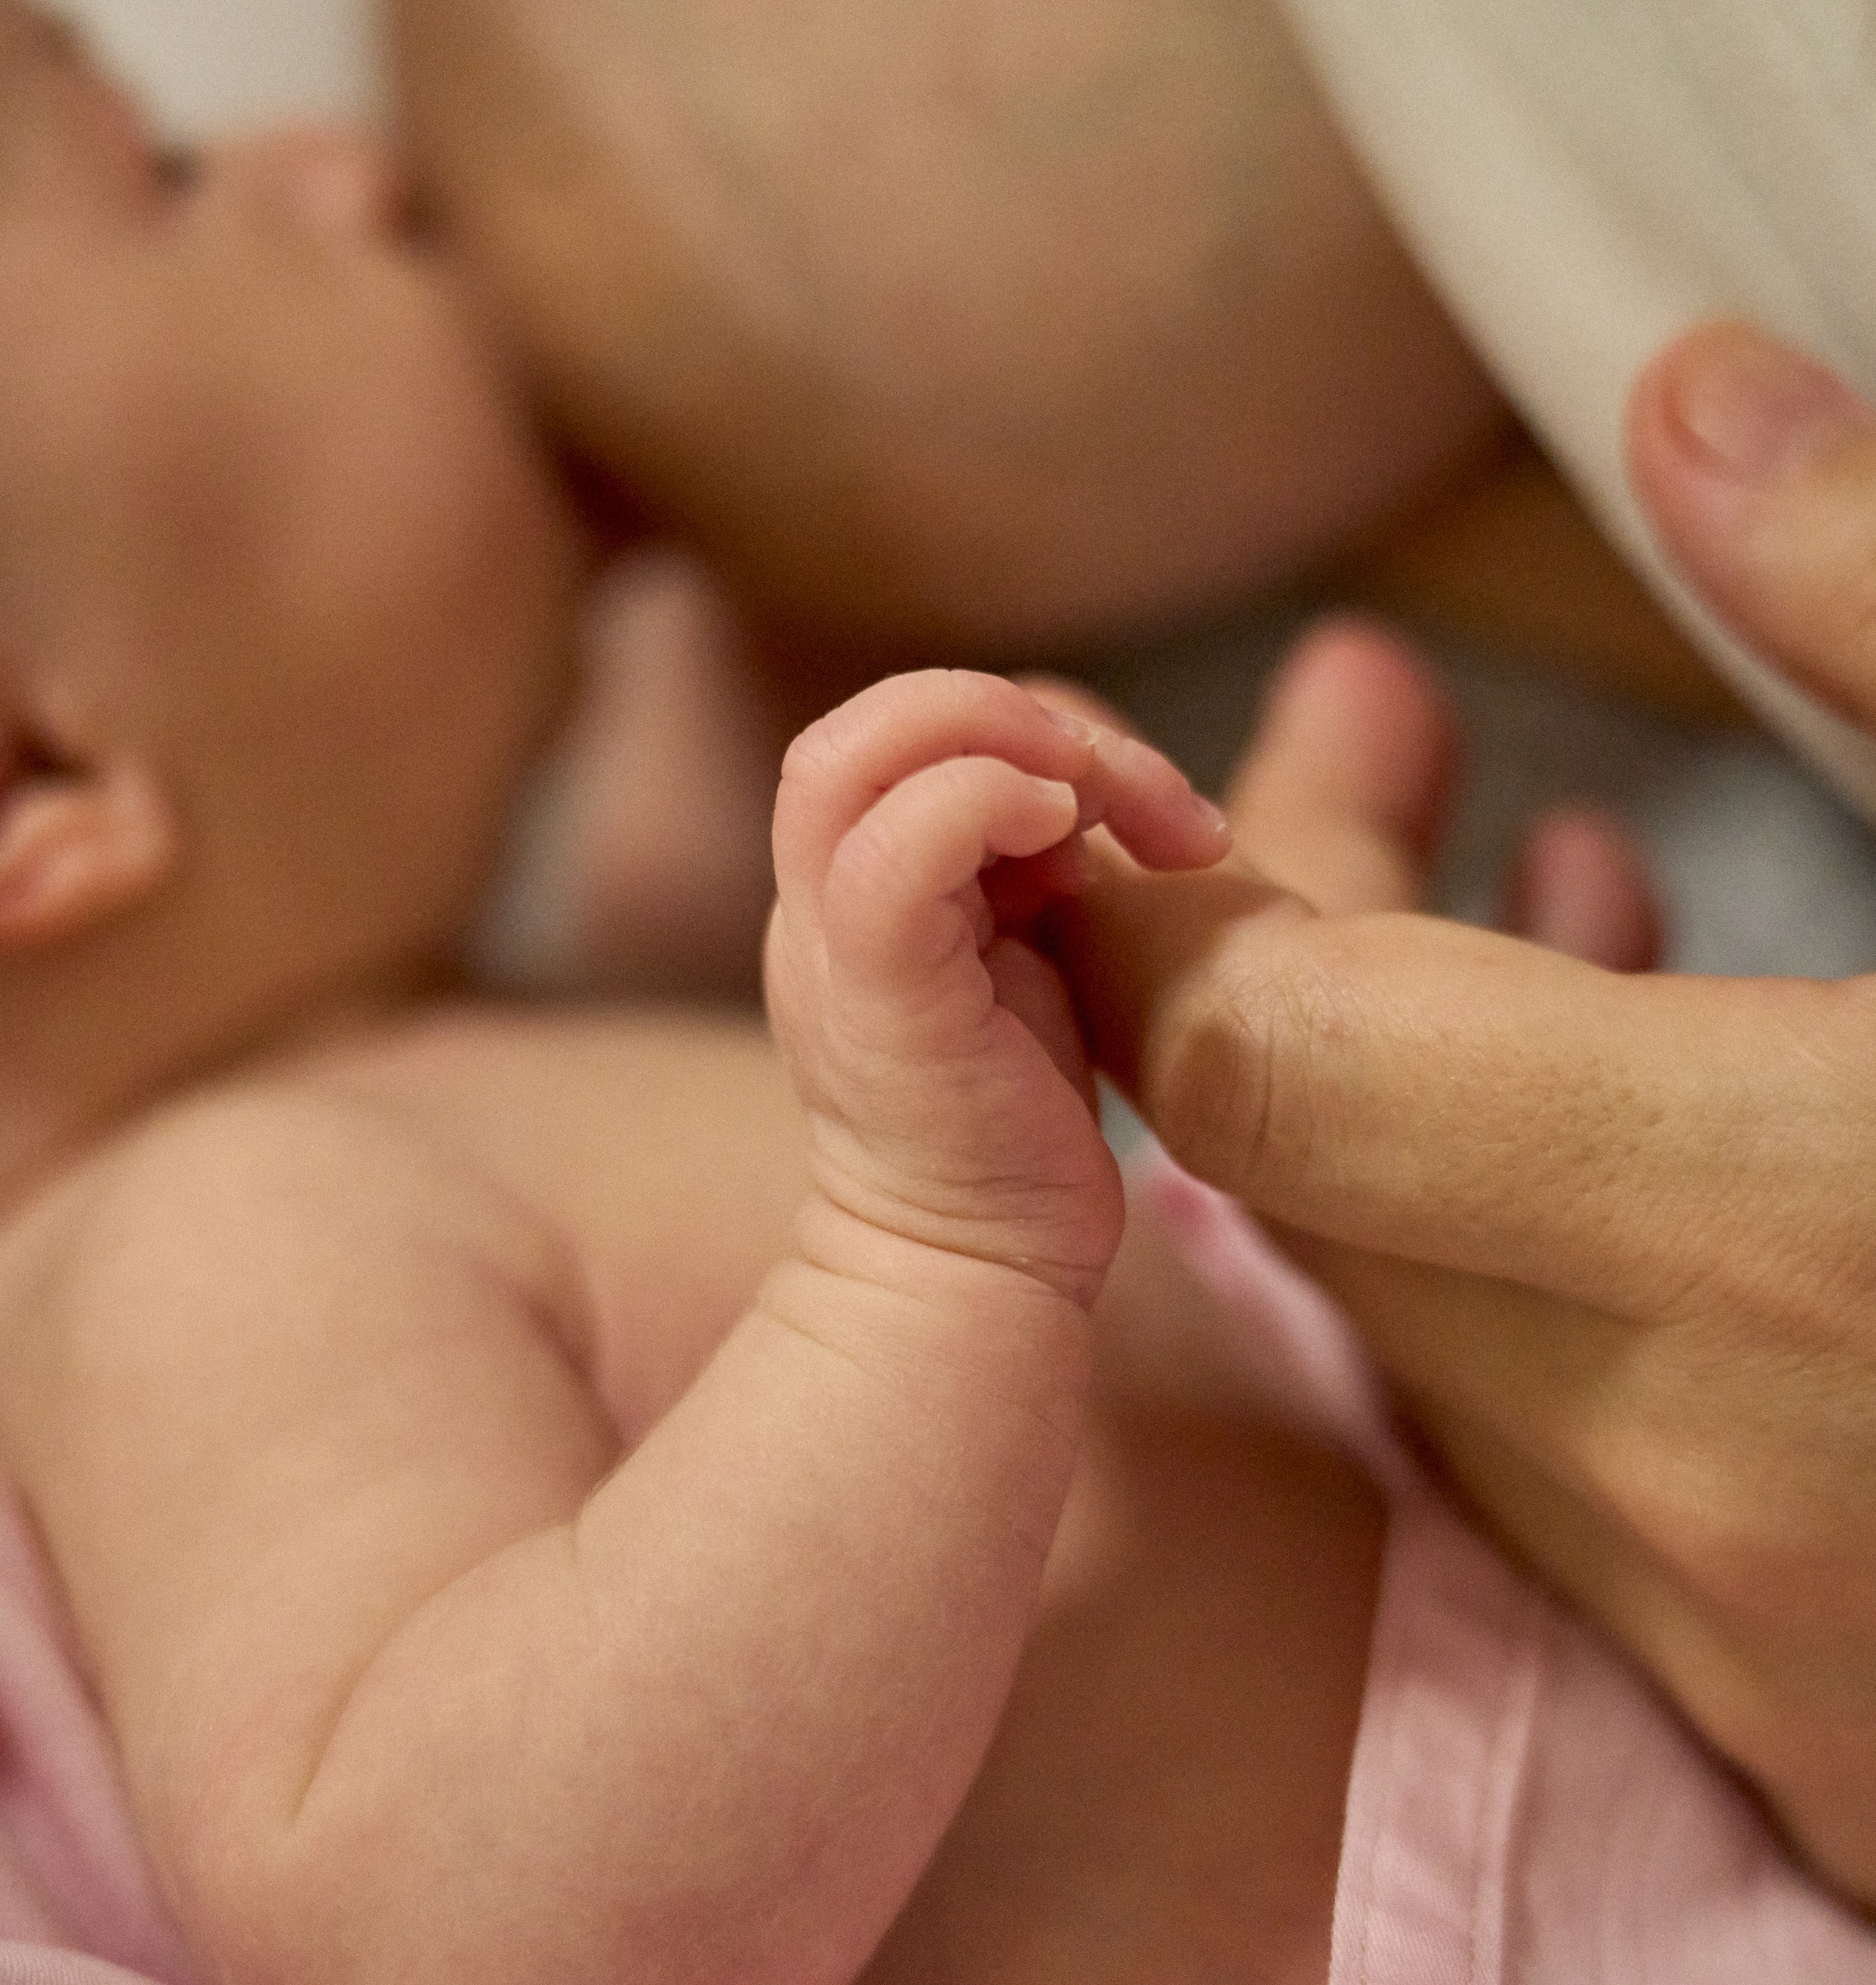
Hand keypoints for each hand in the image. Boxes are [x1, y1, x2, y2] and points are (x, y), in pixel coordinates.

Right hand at [766, 669, 1229, 1304]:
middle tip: (1123, 788)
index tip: (1134, 807)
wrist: (976, 1270)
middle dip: (1009, 714)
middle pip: (863, 722)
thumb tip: (1076, 777)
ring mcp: (832, 946)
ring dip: (1009, 744)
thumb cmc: (1011, 1125)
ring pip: (861, 754)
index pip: (895, 732)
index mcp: (847, 883)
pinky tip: (1072, 853)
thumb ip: (1022, 858)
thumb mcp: (1019, 953)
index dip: (1018, 726)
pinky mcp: (876, 998)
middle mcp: (816, 901)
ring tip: (1103, 814)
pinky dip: (990, 804)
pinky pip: (897, 849)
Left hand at [1065, 331, 1875, 1907]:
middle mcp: (1728, 1485)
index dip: (1154, 913)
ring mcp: (1777, 1662)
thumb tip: (1682, 399)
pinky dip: (1558, 1291)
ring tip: (1516, 891)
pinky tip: (1655, 1126)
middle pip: (1320, 1204)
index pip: (1274, 1070)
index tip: (1116, 784)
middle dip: (1284, 974)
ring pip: (1439, 1347)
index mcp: (1797, 1231)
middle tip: (1343, 765)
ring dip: (1424, 1129)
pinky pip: (1583, 1481)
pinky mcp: (1840, 1752)